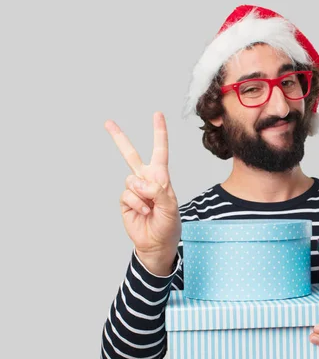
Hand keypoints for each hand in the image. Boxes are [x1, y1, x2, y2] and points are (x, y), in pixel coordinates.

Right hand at [105, 111, 181, 275]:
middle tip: (108, 122)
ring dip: (143, 195)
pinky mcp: (125, 200)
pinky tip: (143, 212)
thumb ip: (158, 191)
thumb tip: (138, 182)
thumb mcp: (170, 207)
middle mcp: (146, 179)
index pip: (160, 151)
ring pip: (131, 180)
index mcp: (161, 177)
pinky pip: (127, 195)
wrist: (156, 244)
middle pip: (130, 155)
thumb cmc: (168, 225)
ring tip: (151, 208)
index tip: (157, 114)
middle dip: (119, 138)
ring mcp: (134, 190)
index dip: (159, 133)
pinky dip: (136, 204)